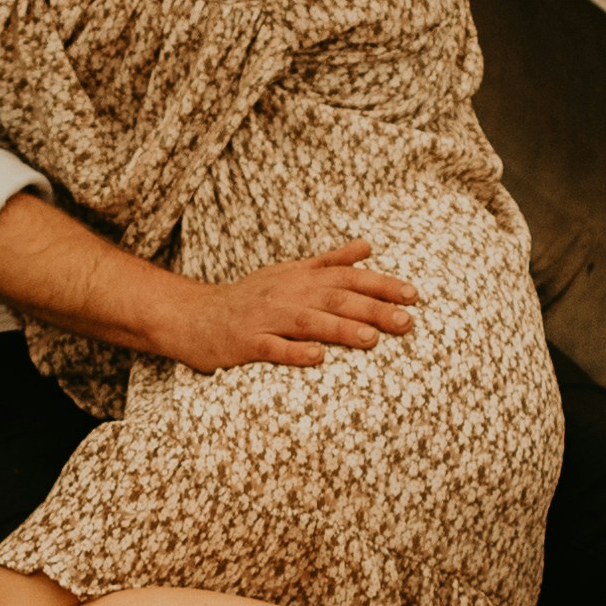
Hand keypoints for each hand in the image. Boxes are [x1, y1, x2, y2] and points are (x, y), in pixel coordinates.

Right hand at [162, 242, 423, 370]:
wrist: (192, 316)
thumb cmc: (248, 298)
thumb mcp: (288, 272)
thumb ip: (329, 261)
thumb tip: (367, 247)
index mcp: (299, 277)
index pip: (347, 277)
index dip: (381, 285)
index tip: (413, 295)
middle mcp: (285, 294)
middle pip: (334, 299)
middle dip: (372, 310)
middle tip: (407, 322)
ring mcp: (264, 318)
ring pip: (307, 322)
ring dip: (340, 330)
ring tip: (371, 339)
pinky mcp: (244, 343)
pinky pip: (271, 348)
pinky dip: (294, 352)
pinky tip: (317, 358)